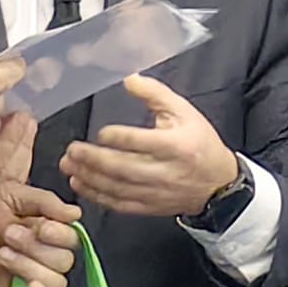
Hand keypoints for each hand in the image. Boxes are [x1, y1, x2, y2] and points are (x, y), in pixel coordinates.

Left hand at [0, 170, 79, 286]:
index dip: (59, 234)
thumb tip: (75, 213)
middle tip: (7, 236)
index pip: (72, 238)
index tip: (39, 227)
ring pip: (57, 282)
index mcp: (47, 232)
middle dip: (35, 247)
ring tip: (1, 255)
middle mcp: (46, 258)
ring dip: (29, 266)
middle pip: (65, 261)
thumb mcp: (8, 194)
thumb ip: (44, 200)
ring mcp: (36, 283)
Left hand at [62, 77, 244, 219]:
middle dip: (94, 160)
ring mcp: (157, 193)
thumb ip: (155, 94)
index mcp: (177, 145)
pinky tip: (81, 185)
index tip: (100, 133)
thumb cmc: (199, 142)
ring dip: (90, 178)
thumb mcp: (184, 111)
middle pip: (123, 168)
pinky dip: (98, 196)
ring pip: (118, 188)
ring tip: (69, 166)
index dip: (117, 138)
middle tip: (72, 151)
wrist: (218, 183)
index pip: (140, 142)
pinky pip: (120, 204)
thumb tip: (129, 78)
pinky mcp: (150, 207)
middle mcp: (166, 172)